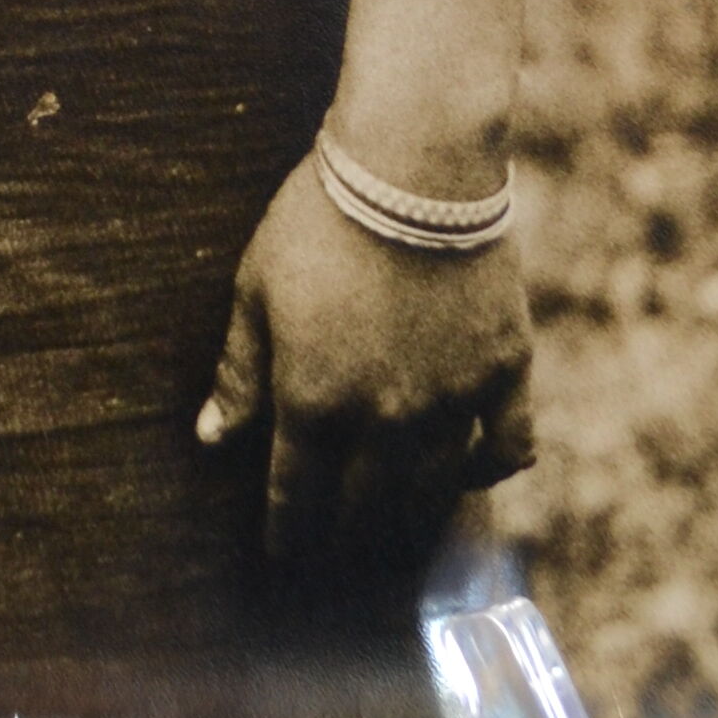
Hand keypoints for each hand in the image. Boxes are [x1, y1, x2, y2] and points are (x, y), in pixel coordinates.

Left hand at [197, 161, 534, 569]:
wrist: (415, 164)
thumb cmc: (319, 217)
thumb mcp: (256, 288)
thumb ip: (239, 371)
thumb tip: (211, 438)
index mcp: (313, 401)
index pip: (295, 495)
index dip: (287, 531)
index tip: (283, 553)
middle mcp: (384, 419)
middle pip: (364, 505)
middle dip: (346, 534)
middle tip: (340, 548)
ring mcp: (450, 401)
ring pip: (432, 489)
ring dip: (411, 516)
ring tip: (399, 527)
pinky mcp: (503, 371)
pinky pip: (506, 447)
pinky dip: (489, 469)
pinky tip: (471, 471)